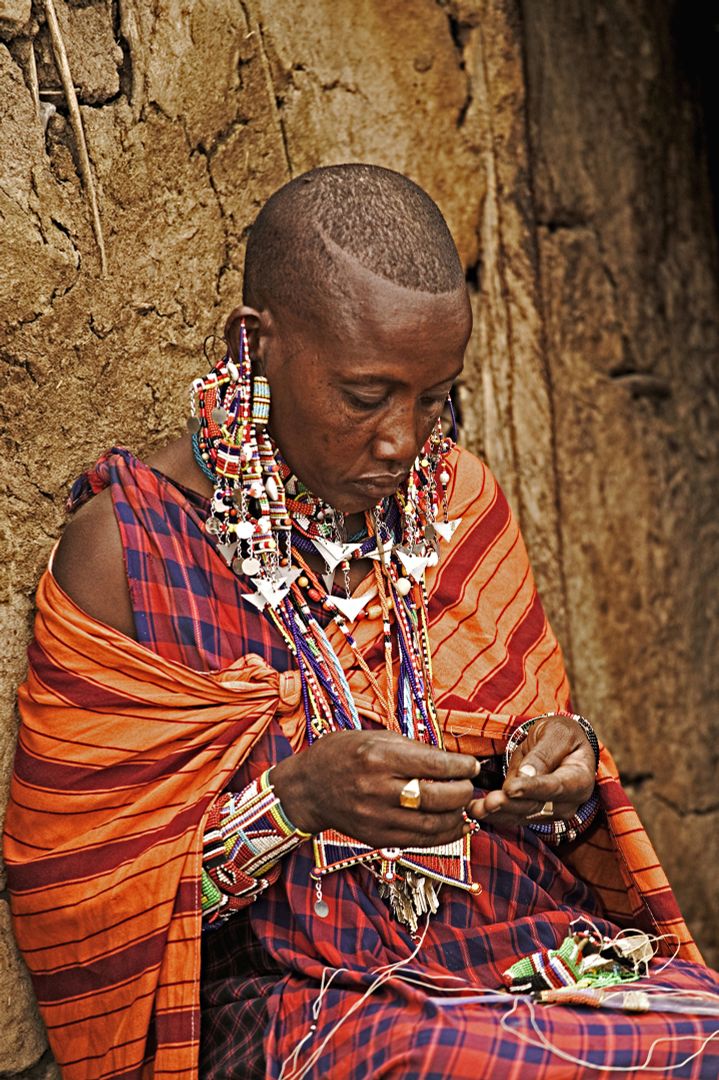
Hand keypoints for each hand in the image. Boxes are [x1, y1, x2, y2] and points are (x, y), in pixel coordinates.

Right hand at [270, 729, 479, 848]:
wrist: (308, 788)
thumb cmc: (342, 754)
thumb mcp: (374, 737)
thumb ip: (412, 749)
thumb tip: (452, 761)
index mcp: (379, 756)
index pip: (434, 765)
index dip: (461, 767)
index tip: (472, 766)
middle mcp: (378, 789)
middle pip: (437, 798)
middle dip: (463, 793)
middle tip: (470, 786)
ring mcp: (376, 818)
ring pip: (432, 825)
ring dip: (457, 816)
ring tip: (464, 805)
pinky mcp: (376, 838)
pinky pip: (419, 841)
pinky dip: (443, 835)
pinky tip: (454, 825)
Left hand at [468, 715, 595, 824]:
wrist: (561, 744)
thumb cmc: (561, 735)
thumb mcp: (556, 734)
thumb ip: (543, 754)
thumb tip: (527, 775)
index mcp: (580, 779)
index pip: (556, 787)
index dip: (533, 789)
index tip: (511, 789)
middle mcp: (568, 802)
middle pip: (537, 806)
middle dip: (510, 805)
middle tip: (488, 801)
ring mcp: (551, 811)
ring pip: (522, 815)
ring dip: (498, 813)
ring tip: (475, 808)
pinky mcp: (533, 813)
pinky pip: (513, 817)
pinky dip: (494, 814)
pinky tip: (475, 809)